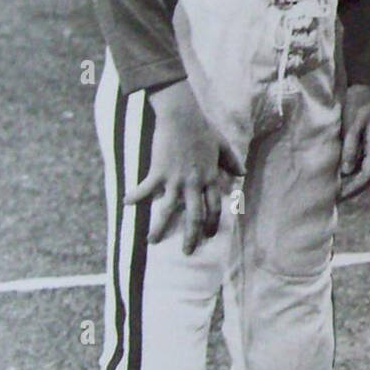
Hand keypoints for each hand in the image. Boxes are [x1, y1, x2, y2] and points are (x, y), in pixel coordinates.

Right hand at [125, 79, 240, 253]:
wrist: (182, 117)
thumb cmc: (202, 129)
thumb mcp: (222, 145)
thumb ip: (232, 161)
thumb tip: (242, 173)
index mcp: (209, 178)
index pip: (214, 207)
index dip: (212, 223)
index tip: (208, 235)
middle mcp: (194, 183)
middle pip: (194, 216)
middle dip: (191, 237)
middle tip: (187, 252)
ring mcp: (175, 179)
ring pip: (168, 211)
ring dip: (160, 228)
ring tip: (152, 241)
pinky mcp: (158, 172)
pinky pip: (145, 189)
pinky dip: (135, 197)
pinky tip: (126, 203)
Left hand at [338, 84, 369, 201]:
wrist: (367, 87)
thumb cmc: (358, 104)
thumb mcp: (351, 124)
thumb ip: (350, 147)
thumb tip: (346, 171)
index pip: (367, 175)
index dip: (353, 188)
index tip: (339, 197)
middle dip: (355, 189)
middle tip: (337, 199)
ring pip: (369, 171)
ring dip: (355, 182)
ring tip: (339, 190)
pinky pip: (365, 163)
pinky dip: (355, 172)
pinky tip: (343, 174)